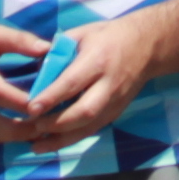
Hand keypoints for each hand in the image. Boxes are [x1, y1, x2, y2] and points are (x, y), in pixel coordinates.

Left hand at [17, 11, 170, 148]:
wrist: (147, 45)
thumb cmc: (109, 36)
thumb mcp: (83, 34)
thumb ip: (59, 52)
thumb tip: (35, 73)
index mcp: (98, 60)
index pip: (73, 82)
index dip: (51, 97)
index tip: (30, 108)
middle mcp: (108, 84)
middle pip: (84, 111)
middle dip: (56, 123)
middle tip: (33, 126)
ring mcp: (115, 101)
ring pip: (89, 126)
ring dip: (62, 138)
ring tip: (37, 145)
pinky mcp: (117, 111)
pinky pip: (93, 129)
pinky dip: (72, 139)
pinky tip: (52, 144)